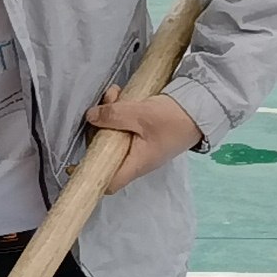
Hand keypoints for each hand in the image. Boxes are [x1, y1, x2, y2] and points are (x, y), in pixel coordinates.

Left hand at [86, 83, 203, 193]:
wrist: (203, 107)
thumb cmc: (174, 118)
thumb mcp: (140, 114)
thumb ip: (113, 116)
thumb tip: (90, 117)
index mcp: (136, 163)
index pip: (108, 183)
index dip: (89, 176)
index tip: (72, 163)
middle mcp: (137, 159)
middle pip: (106, 152)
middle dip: (99, 127)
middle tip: (104, 103)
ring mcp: (141, 146)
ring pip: (114, 135)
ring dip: (110, 114)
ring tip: (114, 94)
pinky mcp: (145, 133)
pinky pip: (125, 126)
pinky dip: (120, 111)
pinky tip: (121, 95)